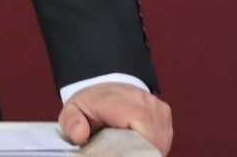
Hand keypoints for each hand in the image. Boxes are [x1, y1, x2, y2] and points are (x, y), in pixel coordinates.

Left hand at [58, 81, 172, 154]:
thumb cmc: (89, 104)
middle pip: (152, 134)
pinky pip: (164, 137)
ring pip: (160, 139)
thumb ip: (71, 123)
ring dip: (147, 150)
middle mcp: (139, 98)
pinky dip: (154, 145)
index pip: (141, 119)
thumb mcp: (72, 111)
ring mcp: (155, 104)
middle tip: (123, 153)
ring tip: (127, 148)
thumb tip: (80, 136)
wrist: (103, 87)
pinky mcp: (164, 112)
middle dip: (140, 152)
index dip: (141, 143)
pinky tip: (138, 144)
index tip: (129, 154)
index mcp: (115, 98)